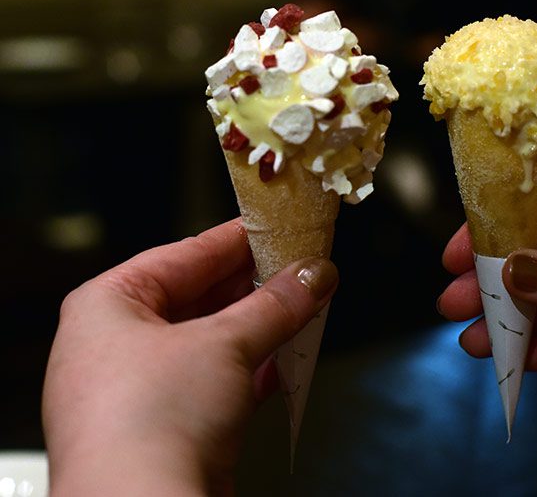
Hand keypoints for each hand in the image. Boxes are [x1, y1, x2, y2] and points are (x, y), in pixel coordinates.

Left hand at [42, 219, 337, 495]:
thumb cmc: (145, 426)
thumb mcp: (224, 344)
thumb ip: (276, 304)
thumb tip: (312, 275)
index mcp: (108, 306)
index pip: (184, 254)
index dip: (237, 239)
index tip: (277, 228)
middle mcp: (116, 345)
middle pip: (201, 297)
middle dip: (256, 285)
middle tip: (301, 268)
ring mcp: (141, 389)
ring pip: (213, 341)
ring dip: (261, 328)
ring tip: (304, 306)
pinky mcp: (168, 426)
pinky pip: (218, 381)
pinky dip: (255, 368)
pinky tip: (288, 358)